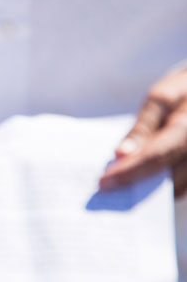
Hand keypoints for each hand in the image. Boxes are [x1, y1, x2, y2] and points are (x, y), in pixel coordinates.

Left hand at [100, 68, 186, 196]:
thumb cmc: (183, 92)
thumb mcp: (162, 99)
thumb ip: (143, 126)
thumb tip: (121, 153)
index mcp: (186, 127)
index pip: (157, 155)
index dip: (129, 171)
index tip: (103, 183)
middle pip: (167, 176)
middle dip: (136, 184)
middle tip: (107, 189)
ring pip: (176, 186)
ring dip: (149, 189)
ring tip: (120, 188)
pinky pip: (181, 184)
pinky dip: (161, 186)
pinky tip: (141, 181)